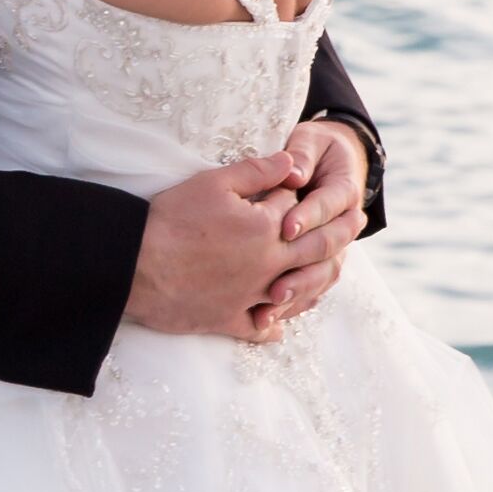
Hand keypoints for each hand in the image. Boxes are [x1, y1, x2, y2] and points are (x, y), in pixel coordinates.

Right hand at [127, 144, 339, 342]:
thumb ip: (257, 171)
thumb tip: (292, 163)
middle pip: (314, 248)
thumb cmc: (171, 220)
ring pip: (297, 291)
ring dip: (319, 279)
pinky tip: (279, 324)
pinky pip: (259, 328)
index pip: (295, 207)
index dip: (302, 193)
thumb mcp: (213, 183)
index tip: (314, 185)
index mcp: (266, 229)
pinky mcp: (227, 320)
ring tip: (334, 270)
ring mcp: (250, 297)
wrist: (135, 267)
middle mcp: (267, 266)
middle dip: (339, 231)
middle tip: (357, 221)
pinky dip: (272, 326)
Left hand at [245, 120, 367, 340]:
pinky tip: (270, 314)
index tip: (285, 228)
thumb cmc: (311, 149)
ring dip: (300, 290)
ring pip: (326, 273)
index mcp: (344, 189)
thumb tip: (293, 172)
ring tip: (271, 302)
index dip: (308, 216)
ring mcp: (335, 246)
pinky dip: (296, 302)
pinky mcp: (321, 262)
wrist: (327, 163)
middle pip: (330, 248)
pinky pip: (315, 287)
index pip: (329, 204)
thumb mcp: (309, 140)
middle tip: (275, 280)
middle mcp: (345, 222)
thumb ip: (302, 154)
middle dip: (302, 265)